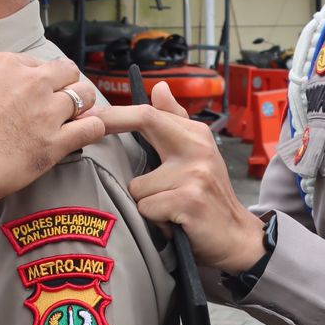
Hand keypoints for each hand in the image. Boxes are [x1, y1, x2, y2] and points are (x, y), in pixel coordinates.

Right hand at [0, 53, 102, 202]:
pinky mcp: (55, 142)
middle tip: (59, 101)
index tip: (37, 92)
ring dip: (82, 106)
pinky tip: (84, 133)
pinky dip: (93, 129)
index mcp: (6, 65)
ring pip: (85, 96)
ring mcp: (46, 111)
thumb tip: (1, 93)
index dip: (41, 80)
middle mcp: (30, 82)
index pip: (40, 63)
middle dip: (66, 86)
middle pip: (68, 72)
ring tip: (73, 117)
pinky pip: (92, 127)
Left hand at [103, 81, 266, 271]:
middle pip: (144, 121)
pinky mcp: (189, 201)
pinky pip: (146, 207)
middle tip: (94, 130)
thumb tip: (160, 87)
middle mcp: (197, 149)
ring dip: (146, 201)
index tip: (88, 115)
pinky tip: (173, 221)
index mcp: (196, 135)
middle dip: (111, 123)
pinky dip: (155, 219)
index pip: (149, 113)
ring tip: (167, 207)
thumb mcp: (196, 154)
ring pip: (137, 185)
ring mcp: (195, 174)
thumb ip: (174, 120)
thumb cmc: (209, 196)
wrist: (236, 236)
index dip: (115, 112)